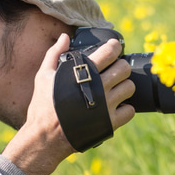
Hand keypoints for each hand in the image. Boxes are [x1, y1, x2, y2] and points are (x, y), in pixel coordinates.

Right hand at [2, 34, 134, 174]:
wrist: (46, 137)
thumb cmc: (44, 106)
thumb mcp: (43, 76)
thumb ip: (53, 54)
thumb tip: (64, 37)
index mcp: (83, 74)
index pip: (109, 53)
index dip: (115, 47)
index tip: (116, 47)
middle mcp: (98, 88)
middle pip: (124, 69)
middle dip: (121, 67)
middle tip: (115, 72)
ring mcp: (106, 106)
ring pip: (130, 88)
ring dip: (125, 87)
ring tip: (116, 91)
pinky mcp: (110, 123)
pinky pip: (130, 111)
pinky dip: (126, 109)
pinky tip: (116, 109)